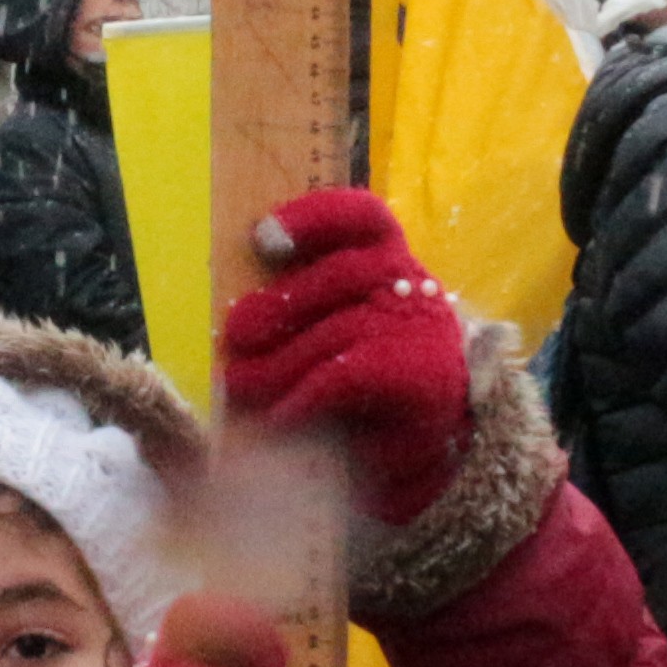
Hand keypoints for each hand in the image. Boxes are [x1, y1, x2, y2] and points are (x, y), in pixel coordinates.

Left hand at [216, 186, 466, 524]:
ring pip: (338, 331)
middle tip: (235, 333)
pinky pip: (345, 377)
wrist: (430, 449)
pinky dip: (303, 398)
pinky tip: (278, 417)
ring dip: (280, 362)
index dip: (315, 217)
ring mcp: (421, 329)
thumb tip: (236, 315)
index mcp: (390, 262)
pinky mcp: (420, 375)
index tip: (263, 235)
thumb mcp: (333, 331)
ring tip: (241, 384)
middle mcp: (411, 285)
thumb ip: (299, 310)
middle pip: (342, 273)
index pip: (362, 218)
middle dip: (281, 303)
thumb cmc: (369, 384)